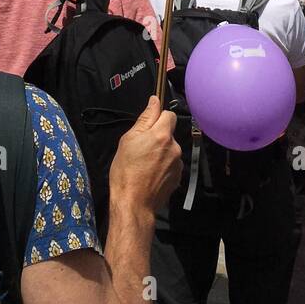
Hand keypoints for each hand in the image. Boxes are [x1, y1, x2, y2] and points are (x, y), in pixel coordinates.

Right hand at [109, 96, 181, 215]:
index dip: (158, 116)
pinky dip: (164, 166)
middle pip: (169, 133)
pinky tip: (151, 174)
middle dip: (158, 136)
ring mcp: (178, 163)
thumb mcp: (128, 140)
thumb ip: (145, 119)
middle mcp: (174, 147)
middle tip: (141, 148)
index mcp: (162, 135)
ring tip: (145, 164)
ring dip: (161, 152)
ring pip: (170, 149)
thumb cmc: (126, 170)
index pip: (169, 114)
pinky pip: (172, 164)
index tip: (148, 124)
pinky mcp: (178, 177)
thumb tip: (154, 100)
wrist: (134, 202)